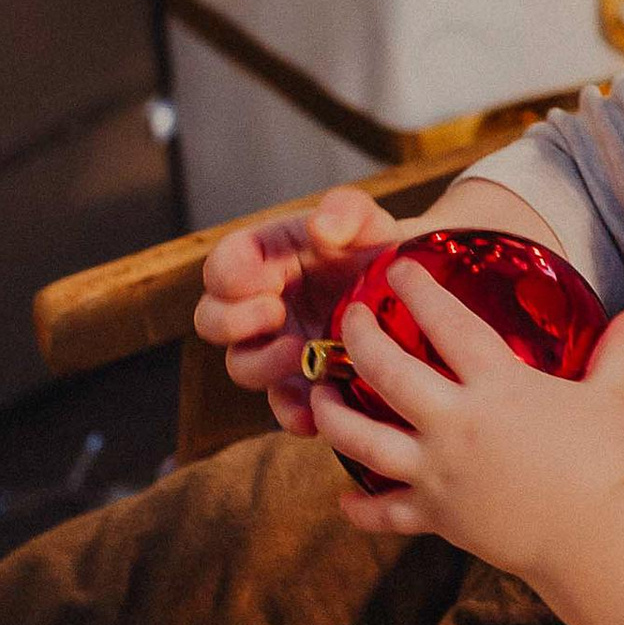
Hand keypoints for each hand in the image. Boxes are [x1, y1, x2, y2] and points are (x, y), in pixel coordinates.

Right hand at [194, 187, 400, 437]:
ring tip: (303, 351)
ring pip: (241, 367)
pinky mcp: (304, 383)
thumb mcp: (367, 219)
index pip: (220, 267)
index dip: (230, 276)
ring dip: (263, 364)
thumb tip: (320, 227)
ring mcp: (276, 347)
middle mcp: (259, 305)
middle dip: (235, 321)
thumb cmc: (376, 244)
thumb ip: (345, 210)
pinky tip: (317, 411)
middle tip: (275, 312)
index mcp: (262, 258)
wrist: (412, 286)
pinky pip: (283, 408)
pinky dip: (293, 414)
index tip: (266, 278)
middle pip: (211, 322)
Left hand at [309, 253, 623, 582]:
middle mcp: (457, 422)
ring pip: (364, 439)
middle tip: (348, 319)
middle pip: (387, 370)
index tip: (397, 269)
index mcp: (498, 385)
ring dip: (334, 415)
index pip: (446, 323)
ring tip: (319, 397)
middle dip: (359, 338)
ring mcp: (440, 471)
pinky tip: (343, 499)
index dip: (418, 290)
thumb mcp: (608, 398)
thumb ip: (615, 353)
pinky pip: (386, 512)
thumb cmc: (606, 462)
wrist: (598, 537)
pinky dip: (360, 509)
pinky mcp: (437, 515)